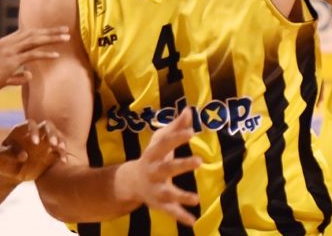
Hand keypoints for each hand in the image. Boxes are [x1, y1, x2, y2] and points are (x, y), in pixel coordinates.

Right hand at [0, 26, 68, 100]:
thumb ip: (14, 76)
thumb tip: (29, 75)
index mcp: (0, 45)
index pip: (23, 34)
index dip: (39, 32)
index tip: (52, 31)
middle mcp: (4, 45)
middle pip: (32, 33)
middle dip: (50, 31)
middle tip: (66, 29)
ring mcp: (7, 52)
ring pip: (34, 40)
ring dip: (52, 38)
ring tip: (67, 37)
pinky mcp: (9, 62)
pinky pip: (31, 55)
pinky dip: (45, 54)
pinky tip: (56, 54)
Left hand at [0, 120, 67, 181]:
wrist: (10, 172)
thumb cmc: (3, 161)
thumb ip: (7, 154)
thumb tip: (24, 156)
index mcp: (21, 131)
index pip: (30, 124)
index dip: (34, 131)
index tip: (35, 143)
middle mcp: (35, 133)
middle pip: (47, 125)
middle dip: (51, 133)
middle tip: (53, 144)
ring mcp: (44, 142)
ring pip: (56, 135)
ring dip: (60, 141)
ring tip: (61, 150)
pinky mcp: (50, 153)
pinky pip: (60, 150)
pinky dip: (63, 154)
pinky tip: (64, 161)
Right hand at [113, 110, 202, 225]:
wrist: (132, 182)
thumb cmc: (153, 156)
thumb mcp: (160, 141)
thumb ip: (175, 127)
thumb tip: (189, 110)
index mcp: (153, 154)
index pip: (165, 144)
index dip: (177, 138)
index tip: (192, 132)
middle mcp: (153, 172)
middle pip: (167, 168)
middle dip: (181, 165)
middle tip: (199, 161)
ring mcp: (156, 189)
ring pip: (168, 193)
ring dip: (181, 196)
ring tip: (196, 198)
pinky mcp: (161, 203)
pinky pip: (171, 211)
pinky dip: (181, 216)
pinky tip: (193, 221)